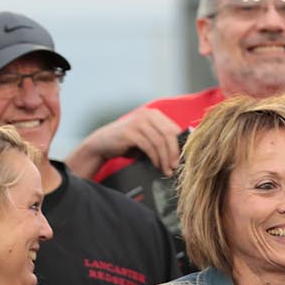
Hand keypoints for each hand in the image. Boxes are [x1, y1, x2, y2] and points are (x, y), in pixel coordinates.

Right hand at [68, 108, 182, 177]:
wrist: (102, 144)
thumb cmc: (126, 143)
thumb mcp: (146, 138)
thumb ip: (160, 140)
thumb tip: (179, 153)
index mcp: (154, 114)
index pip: (174, 129)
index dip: (180, 145)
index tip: (182, 160)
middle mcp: (148, 115)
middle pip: (169, 134)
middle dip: (174, 153)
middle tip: (175, 167)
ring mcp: (138, 122)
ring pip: (160, 141)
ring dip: (165, 158)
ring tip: (166, 170)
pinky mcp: (130, 132)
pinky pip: (148, 146)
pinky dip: (154, 157)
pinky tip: (156, 165)